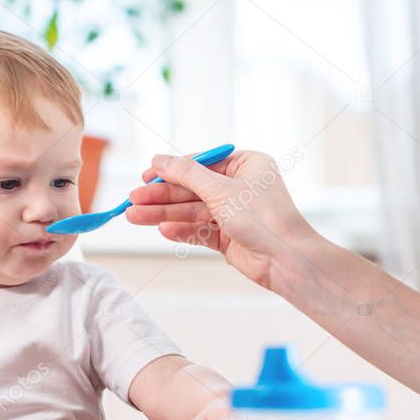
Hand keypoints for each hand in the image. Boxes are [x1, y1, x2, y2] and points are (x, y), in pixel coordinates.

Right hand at [126, 150, 315, 290]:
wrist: (286, 259)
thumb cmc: (263, 217)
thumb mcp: (220, 189)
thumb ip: (187, 174)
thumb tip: (159, 160)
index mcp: (246, 165)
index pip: (201, 163)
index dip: (172, 170)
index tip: (145, 175)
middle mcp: (240, 187)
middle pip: (192, 188)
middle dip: (162, 196)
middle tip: (133, 200)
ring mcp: (234, 213)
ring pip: (192, 210)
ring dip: (164, 214)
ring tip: (134, 216)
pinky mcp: (229, 237)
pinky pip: (200, 230)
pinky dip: (182, 230)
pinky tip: (161, 231)